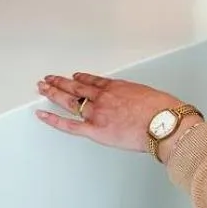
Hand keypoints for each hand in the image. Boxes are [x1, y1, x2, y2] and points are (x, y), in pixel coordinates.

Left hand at [36, 72, 197, 155]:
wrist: (164, 123)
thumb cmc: (163, 111)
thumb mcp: (149, 96)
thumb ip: (136, 99)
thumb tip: (137, 105)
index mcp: (117, 88)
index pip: (93, 81)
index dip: (81, 78)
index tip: (74, 77)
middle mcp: (103, 97)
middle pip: (76, 87)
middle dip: (61, 82)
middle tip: (49, 78)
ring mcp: (97, 113)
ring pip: (69, 100)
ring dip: (53, 93)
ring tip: (42, 88)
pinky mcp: (95, 130)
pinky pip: (69, 124)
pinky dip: (53, 119)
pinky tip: (42, 114)